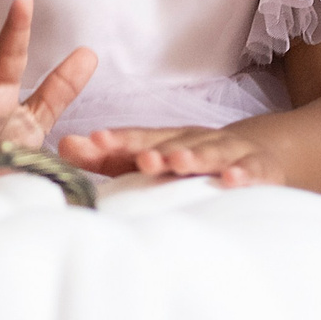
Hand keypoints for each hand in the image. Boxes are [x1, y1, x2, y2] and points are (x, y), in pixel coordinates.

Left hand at [56, 124, 286, 187]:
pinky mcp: (259, 168)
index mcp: (167, 139)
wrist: (253, 156)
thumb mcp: (148, 160)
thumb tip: (61, 146)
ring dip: (195, 157)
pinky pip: (252, 170)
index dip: (118, 139)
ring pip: (211, 152)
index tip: (95, 141)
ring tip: (180, 163)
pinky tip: (232, 180)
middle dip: (158, 150)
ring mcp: (229, 152)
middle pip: (175, 143)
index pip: (140, 138)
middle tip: (141, 158)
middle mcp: (196, 140)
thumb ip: (106, 157)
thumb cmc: (187, 164)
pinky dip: (242, 174)